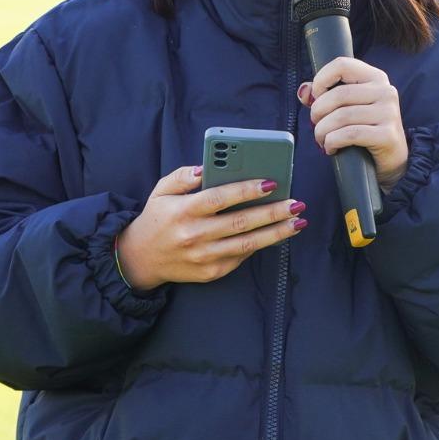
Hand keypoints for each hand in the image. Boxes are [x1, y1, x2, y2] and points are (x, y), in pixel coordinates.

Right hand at [115, 165, 306, 291]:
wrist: (141, 259)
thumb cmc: (157, 218)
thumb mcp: (162, 190)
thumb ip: (184, 176)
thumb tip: (208, 167)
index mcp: (184, 211)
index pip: (220, 198)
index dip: (246, 190)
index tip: (271, 182)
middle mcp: (195, 235)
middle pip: (240, 223)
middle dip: (272, 213)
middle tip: (297, 203)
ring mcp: (204, 256)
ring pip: (247, 244)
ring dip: (276, 233)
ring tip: (297, 221)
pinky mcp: (211, 272)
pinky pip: (241, 257)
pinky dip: (260, 245)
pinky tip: (277, 234)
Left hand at [299, 57, 408, 191]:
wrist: (391, 159)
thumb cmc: (364, 129)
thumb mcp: (347, 107)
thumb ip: (324, 95)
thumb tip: (304, 92)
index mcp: (375, 77)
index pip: (342, 65)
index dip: (321, 79)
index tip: (315, 97)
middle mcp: (385, 91)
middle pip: (339, 94)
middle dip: (318, 112)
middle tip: (316, 125)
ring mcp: (388, 113)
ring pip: (341, 116)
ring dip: (322, 130)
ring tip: (321, 139)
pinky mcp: (387, 135)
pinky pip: (349, 134)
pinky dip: (332, 142)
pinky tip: (331, 148)